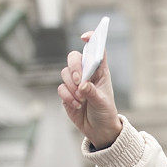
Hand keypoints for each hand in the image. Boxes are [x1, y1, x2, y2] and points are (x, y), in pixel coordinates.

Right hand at [57, 31, 121, 148]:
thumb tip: (83, 85)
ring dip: (71, 86)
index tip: (85, 37)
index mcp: (100, 72)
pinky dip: (67, 96)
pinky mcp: (66, 93)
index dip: (91, 40)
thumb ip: (93, 93)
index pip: (96, 51)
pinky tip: (77, 105)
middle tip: (80, 81)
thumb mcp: (103, 103)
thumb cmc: (105, 112)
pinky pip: (61, 88)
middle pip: (74, 58)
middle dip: (74, 68)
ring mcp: (75, 83)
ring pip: (65, 73)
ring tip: (82, 99)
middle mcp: (86, 74)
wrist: (99, 129)